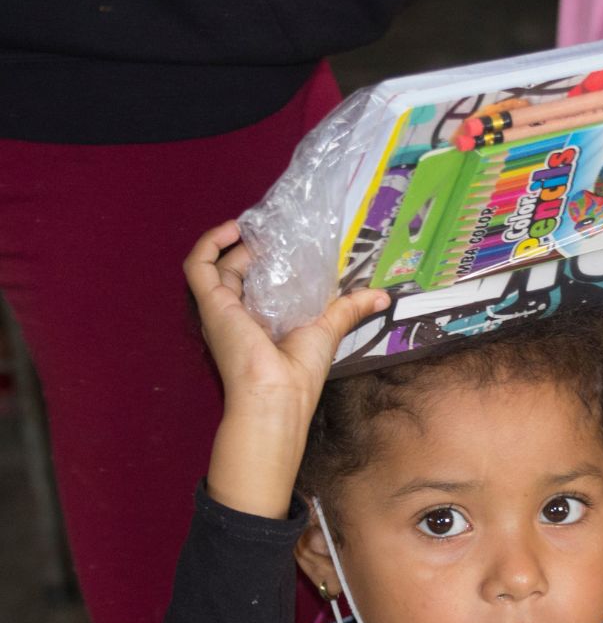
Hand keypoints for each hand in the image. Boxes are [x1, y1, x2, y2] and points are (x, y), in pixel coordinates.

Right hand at [184, 220, 388, 516]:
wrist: (277, 394)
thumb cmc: (301, 373)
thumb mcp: (328, 330)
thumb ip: (350, 309)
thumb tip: (384, 296)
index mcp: (261, 324)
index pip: (261, 286)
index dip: (270, 262)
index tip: (290, 243)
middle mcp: (238, 316)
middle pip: (239, 273)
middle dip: (254, 249)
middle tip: (278, 234)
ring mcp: (221, 309)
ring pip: (218, 266)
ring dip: (236, 244)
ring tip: (257, 230)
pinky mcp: (211, 303)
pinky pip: (198, 264)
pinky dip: (210, 243)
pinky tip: (234, 228)